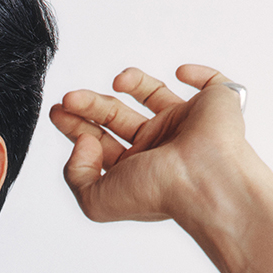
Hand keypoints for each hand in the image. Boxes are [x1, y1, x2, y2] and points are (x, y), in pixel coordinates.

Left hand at [49, 65, 246, 223]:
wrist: (201, 180)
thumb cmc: (156, 193)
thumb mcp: (96, 199)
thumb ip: (76, 176)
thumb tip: (83, 142)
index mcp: (136, 170)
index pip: (101, 143)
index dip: (76, 126)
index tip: (58, 111)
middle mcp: (160, 148)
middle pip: (118, 118)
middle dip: (90, 105)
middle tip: (68, 97)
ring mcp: (186, 125)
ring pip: (153, 93)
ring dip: (131, 81)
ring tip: (116, 83)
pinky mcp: (214, 105)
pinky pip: (209, 83)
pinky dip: (196, 74)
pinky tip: (179, 72)